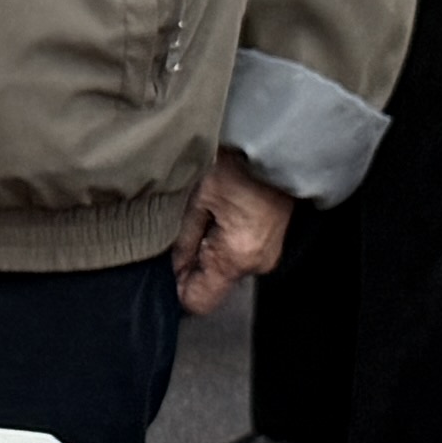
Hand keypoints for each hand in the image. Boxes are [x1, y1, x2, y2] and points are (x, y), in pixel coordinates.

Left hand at [172, 149, 292, 316]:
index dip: (175, 288)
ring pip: (223, 269)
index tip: (164, 267)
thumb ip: (180, 241)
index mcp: (236, 257)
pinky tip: (220, 214)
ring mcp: (267, 254)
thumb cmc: (238, 161)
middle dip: (190, 264)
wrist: (277, 140)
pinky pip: (238, 254)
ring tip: (205, 214)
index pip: (198, 301)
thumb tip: (171, 269)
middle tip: (185, 227)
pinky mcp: (271, 243)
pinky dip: (223, 241)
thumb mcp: (196, 199)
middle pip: (211, 285)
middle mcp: (256, 263)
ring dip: (207, 250)